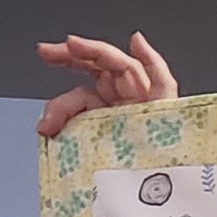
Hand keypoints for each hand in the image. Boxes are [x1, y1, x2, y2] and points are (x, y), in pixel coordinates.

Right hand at [35, 30, 177, 137]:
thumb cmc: (171, 141)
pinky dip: (61, 125)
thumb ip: (156, 68)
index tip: (71, 44)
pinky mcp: (96, 132)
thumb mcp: (168, 103)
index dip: (90, 49)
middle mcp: (120, 96)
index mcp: (137, 85)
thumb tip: (137, 38)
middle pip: (89, 68)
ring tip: (49, 123)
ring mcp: (106, 113)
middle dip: (66, 58)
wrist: (161, 178)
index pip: (110, 59)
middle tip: (45, 53)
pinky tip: (52, 131)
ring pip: (77, 98)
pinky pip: (75, 122)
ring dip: (60, 107)